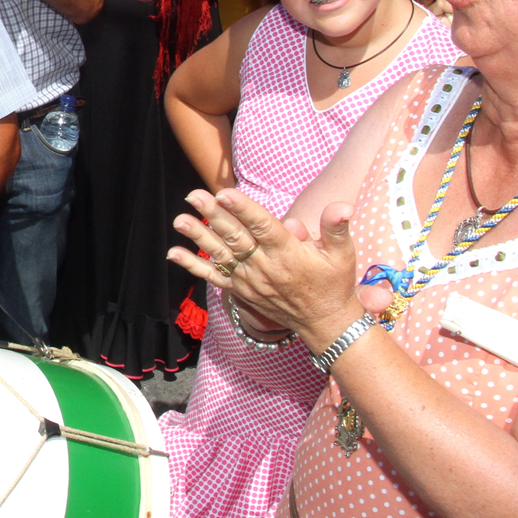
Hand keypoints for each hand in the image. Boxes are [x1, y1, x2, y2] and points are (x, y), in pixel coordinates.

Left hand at [168, 189, 363, 345]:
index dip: (243, 209)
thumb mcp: (343, 255)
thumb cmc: (334, 283)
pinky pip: (214, 277)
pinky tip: (174, 253)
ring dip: (198, 237)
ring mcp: (250, 280)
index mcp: (288, 253)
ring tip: (180, 220)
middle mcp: (265, 266)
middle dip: (214, 215)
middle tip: (194, 196)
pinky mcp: (241, 290)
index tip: (224, 194)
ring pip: (221, 254)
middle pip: (236, 237)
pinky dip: (193, 266)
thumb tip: (342, 206)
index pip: (263, 227)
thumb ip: (337, 228)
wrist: (324, 323)